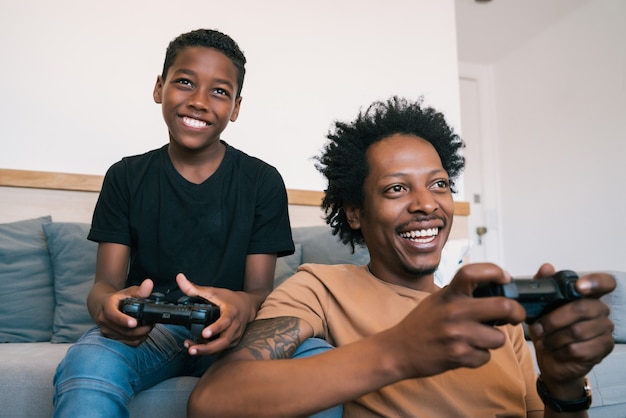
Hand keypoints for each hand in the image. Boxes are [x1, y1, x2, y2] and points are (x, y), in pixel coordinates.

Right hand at [96, 278, 154, 345]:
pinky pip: (126, 343)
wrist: (102, 306)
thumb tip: (149, 283)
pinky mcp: (110, 338)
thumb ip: (139, 290)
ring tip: (148, 327)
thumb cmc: (117, 299)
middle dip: (140, 329)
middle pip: (123, 330)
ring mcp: (106, 330)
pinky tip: (142, 333)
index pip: (113, 314)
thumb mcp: (128, 291)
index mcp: (107, 306)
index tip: (134, 323)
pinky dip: (137, 340)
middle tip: (151, 324)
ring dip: (140, 334)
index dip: (123, 320)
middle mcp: (104, 320)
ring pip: (126, 338)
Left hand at [176, 273, 255, 355]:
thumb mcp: (213, 291)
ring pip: (220, 348)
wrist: (247, 306)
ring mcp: (234, 336)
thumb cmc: (229, 299)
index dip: (215, 328)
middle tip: (192, 349)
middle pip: (223, 342)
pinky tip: (196, 348)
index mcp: (231, 313)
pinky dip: (208, 351)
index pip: (225, 322)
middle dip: (207, 348)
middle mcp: (234, 327)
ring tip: (190, 349)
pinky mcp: (232, 343)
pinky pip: (220, 349)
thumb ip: (194, 288)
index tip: (205, 333)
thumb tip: (179, 278)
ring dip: (205, 351)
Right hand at [385, 263, 526, 379]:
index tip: (505, 278)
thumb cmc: (421, 324)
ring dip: (493, 340)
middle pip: (503, 306)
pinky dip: (479, 356)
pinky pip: (485, 356)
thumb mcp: (438, 300)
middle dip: (517, 312)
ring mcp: (457, 334)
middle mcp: (454, 311)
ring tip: (476, 338)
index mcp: (449, 294)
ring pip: (499, 338)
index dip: (495, 271)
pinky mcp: (459, 356)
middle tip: (516, 315)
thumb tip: (494, 290)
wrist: (398, 350)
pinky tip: (464, 351)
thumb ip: (461, 295)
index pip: (473, 272)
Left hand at [528, 264, 614, 392]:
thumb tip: (546, 268)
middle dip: (554, 320)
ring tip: (544, 340)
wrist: (551, 358)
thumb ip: (542, 285)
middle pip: (582, 309)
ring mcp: (605, 330)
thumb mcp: (538, 306)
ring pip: (578, 331)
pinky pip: (579, 349)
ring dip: (554, 337)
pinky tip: (555, 350)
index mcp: (588, 295)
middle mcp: (601, 310)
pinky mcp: (602, 348)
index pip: (604, 282)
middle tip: (538, 326)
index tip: (578, 287)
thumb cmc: (548, 330)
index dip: (595, 282)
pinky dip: (560, 351)